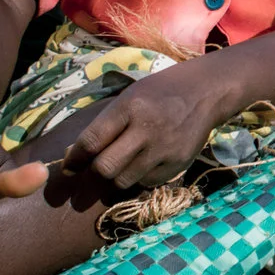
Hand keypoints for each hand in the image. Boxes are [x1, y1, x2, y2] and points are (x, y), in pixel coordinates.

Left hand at [59, 60, 229, 189]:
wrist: (206, 92)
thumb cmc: (159, 92)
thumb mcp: (130, 97)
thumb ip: (105, 124)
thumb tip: (74, 155)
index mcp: (130, 107)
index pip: (91, 141)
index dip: (74, 158)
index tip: (68, 167)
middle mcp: (147, 129)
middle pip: (105, 168)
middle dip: (94, 172)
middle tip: (94, 169)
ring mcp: (165, 148)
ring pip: (123, 181)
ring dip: (116, 177)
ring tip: (122, 164)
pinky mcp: (179, 163)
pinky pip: (147, 183)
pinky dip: (140, 177)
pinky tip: (146, 162)